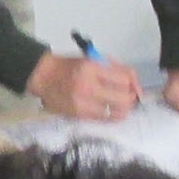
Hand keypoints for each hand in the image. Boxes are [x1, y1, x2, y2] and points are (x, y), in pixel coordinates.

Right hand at [28, 50, 142, 120]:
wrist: (44, 77)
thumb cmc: (70, 66)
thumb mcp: (92, 59)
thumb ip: (115, 68)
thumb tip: (134, 84)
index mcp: (92, 67)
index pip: (124, 79)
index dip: (133, 83)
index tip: (132, 86)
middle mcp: (88, 86)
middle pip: (123, 98)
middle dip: (130, 98)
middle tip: (129, 97)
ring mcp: (83, 103)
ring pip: (116, 112)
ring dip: (123, 109)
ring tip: (121, 105)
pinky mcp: (79, 115)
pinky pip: (104, 119)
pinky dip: (111, 115)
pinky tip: (110, 110)